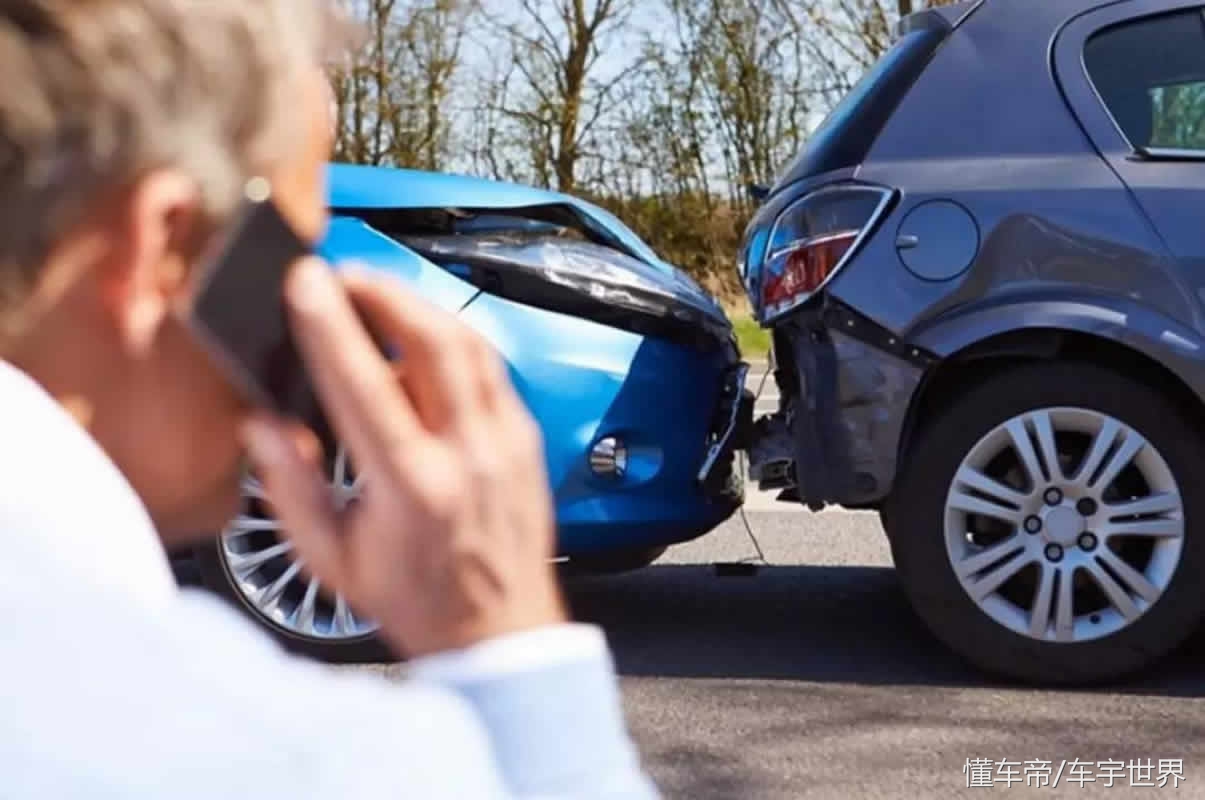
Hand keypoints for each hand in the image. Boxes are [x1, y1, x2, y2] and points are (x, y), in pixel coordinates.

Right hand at [240, 257, 566, 657]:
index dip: (331, 325)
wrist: (500, 633)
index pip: (366, 384)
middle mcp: (469, 455)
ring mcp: (507, 442)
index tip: (305, 282)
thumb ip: (291, 488)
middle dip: (383, 291)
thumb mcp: (333, 560)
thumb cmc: (417, 601)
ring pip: (470, 344)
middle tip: (342, 275)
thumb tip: (261, 424)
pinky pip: (491, 367)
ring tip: (376, 294)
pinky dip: (453, 339)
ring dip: (420, 306)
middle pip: (433, 340)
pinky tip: (422, 338)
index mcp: (413, 488)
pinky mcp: (527, 438)